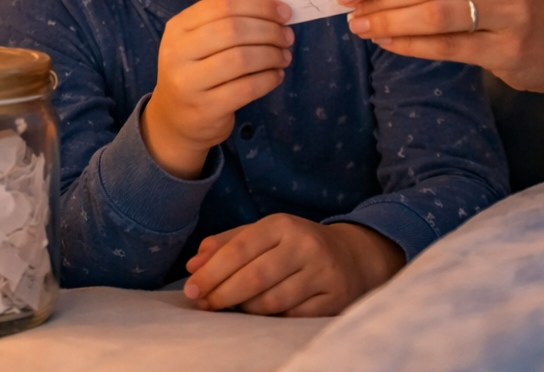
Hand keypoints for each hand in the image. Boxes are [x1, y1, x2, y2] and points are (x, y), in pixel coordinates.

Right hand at [141, 0, 293, 178]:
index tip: (284, 12)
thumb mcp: (199, 43)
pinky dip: (268, 79)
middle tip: (287, 37)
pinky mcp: (204, 109)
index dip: (259, 6)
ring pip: (241, 59)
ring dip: (271, 55)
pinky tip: (276, 76)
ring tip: (284, 57)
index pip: (222, 5)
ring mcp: (188, 83)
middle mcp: (177, 52)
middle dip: (269, 31)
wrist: (176, 120)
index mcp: (178, 27)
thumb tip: (277, 13)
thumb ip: (229, 23)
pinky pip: (246, 88)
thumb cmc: (197, 72)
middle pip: (233, 30)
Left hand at [183, 215, 404, 316]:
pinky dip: (271, 318)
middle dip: (222, 295)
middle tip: (204, 305)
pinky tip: (262, 314)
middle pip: (253, 278)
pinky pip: (291, 316)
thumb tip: (193, 264)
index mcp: (283, 224)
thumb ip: (227, 244)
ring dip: (245, 309)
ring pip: (271, 301)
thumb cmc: (295, 246)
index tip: (191, 289)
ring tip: (234, 308)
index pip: (239, 249)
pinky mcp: (333, 298)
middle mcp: (305, 245)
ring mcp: (322, 273)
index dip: (211, 272)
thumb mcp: (264, 234)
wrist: (352, 257)